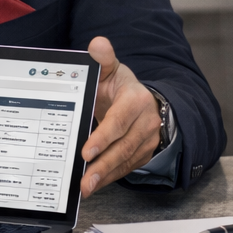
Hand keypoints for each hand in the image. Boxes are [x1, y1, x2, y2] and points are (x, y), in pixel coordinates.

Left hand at [79, 37, 162, 197]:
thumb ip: (103, 59)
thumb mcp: (112, 70)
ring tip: (86, 187)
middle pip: (122, 146)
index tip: (86, 152)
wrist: (143, 100)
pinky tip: (96, 184)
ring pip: (125, 160)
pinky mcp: (145, 152)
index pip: (118, 121)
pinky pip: (127, 167)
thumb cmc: (121, 86)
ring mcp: (147, 139)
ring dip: (105, 176)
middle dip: (102, 165)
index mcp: (136, 100)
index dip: (102, 137)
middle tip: (84, 180)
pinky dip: (110, 177)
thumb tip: (96, 45)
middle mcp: (146, 121)